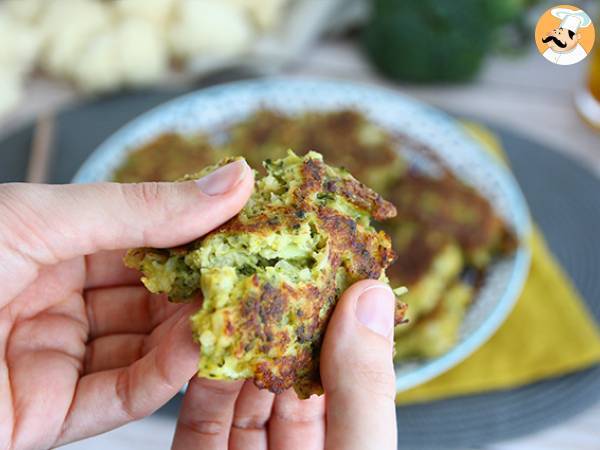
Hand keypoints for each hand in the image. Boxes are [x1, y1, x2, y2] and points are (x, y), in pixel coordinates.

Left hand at [0, 160, 253, 449]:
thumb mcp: (44, 218)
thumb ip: (144, 208)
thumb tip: (234, 180)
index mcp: (52, 243)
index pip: (145, 235)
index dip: (199, 227)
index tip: (253, 221)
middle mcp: (58, 299)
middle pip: (152, 293)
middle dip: (204, 284)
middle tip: (259, 273)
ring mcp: (54, 358)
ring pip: (145, 346)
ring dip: (193, 332)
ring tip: (239, 313)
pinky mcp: (47, 417)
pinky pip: (118, 394)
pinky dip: (163, 374)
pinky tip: (198, 349)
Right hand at [171, 280, 397, 449]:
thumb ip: (363, 386)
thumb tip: (370, 298)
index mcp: (347, 442)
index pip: (345, 369)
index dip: (336, 317)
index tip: (325, 263)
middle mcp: (299, 448)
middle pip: (287, 375)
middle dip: (276, 322)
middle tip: (268, 266)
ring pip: (240, 390)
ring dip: (234, 342)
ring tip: (232, 288)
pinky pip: (199, 417)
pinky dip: (198, 378)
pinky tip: (202, 340)